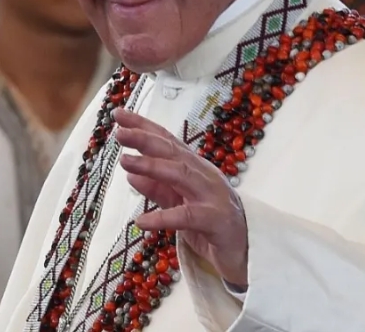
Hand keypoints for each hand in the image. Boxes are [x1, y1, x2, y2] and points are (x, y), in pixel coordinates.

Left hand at [113, 108, 249, 287]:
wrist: (247, 252)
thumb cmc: (209, 223)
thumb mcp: (178, 203)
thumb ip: (157, 188)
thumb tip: (129, 174)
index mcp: (193, 166)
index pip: (166, 141)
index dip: (143, 126)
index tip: (118, 114)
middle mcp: (203, 175)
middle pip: (172, 151)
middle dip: (145, 139)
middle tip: (119, 132)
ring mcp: (211, 196)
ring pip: (180, 175)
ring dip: (152, 166)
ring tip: (125, 162)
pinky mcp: (216, 220)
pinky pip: (187, 217)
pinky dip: (162, 217)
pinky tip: (141, 221)